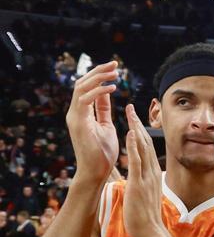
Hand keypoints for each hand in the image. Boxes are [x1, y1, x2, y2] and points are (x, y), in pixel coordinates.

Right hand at [65, 61, 119, 185]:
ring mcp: (75, 118)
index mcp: (81, 113)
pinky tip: (112, 88)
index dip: (99, 76)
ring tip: (115, 72)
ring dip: (98, 78)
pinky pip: (85, 101)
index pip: (87, 87)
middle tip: (115, 64)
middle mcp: (75, 113)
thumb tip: (106, 93)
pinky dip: (98, 92)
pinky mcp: (78, 124)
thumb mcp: (105, 125)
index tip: (114, 68)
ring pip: (81, 88)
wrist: (96, 172)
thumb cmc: (102, 153)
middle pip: (82, 83)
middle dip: (98, 71)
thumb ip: (102, 109)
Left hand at [122, 105, 166, 236]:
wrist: (150, 232)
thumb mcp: (141, 194)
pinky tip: (131, 134)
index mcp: (152, 174)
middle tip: (132, 108)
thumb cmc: (144, 217)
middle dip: (138, 124)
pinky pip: (137, 162)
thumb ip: (134, 182)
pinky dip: (134, 146)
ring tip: (130, 114)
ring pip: (142, 148)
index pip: (146, 148)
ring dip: (136, 129)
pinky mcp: (139, 183)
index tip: (134, 119)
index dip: (140, 132)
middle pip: (145, 142)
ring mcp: (146, 177)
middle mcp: (151, 172)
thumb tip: (124, 176)